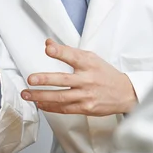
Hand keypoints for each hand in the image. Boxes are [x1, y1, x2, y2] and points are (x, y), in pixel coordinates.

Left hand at [21, 39, 136, 115]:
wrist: (125, 93)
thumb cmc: (105, 74)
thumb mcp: (91, 58)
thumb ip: (68, 51)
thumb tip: (48, 43)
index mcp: (89, 64)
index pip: (73, 56)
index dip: (60, 52)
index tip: (48, 48)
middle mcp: (87, 79)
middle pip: (64, 79)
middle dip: (45, 80)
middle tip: (31, 79)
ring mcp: (86, 95)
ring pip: (61, 97)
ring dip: (41, 96)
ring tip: (27, 94)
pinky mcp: (85, 108)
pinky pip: (64, 108)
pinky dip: (50, 107)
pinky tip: (40, 104)